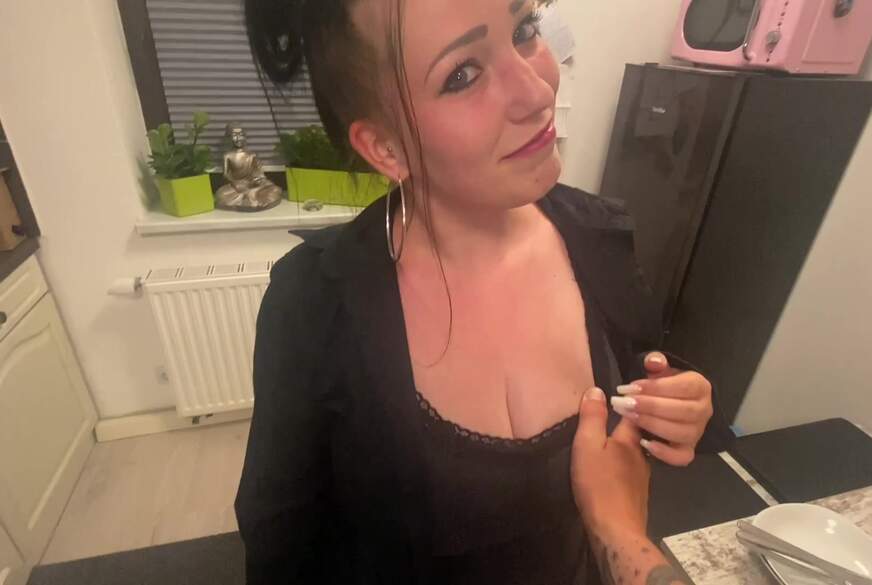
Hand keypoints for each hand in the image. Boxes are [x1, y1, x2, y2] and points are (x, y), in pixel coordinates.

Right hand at [571, 387, 649, 538]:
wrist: (616, 530)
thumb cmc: (599, 484)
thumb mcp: (588, 445)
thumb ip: (592, 418)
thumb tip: (596, 390)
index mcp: (630, 440)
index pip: (633, 414)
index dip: (625, 403)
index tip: (615, 396)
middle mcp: (641, 455)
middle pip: (633, 434)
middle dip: (623, 424)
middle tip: (606, 417)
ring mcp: (641, 477)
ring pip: (633, 454)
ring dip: (622, 446)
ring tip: (605, 442)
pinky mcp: (636, 495)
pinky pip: (630, 471)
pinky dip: (622, 465)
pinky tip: (611, 470)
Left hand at [611, 352, 713, 466]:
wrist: (666, 403)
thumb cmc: (661, 385)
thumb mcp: (658, 370)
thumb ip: (655, 362)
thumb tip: (653, 362)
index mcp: (700, 386)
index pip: (683, 387)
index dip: (656, 388)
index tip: (630, 388)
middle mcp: (704, 410)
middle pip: (683, 411)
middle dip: (651, 407)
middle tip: (624, 403)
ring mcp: (697, 432)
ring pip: (681, 433)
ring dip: (653, 425)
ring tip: (629, 417)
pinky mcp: (688, 450)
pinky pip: (682, 457)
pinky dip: (665, 453)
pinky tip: (644, 443)